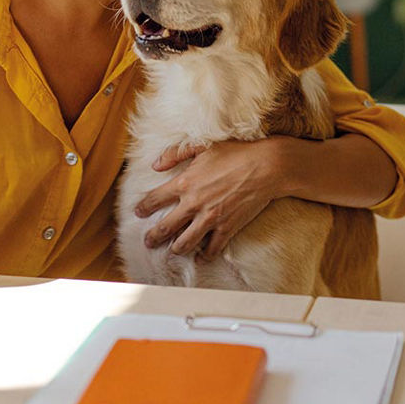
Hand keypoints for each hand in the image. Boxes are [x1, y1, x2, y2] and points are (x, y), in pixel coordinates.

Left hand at [133, 138, 285, 258]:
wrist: (266, 167)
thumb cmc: (235, 153)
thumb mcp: (202, 146)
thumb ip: (175, 154)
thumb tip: (155, 165)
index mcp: (185, 183)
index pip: (155, 199)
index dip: (143, 207)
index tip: (138, 212)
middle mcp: (193, 204)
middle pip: (165, 227)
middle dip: (153, 237)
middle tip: (148, 242)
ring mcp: (210, 218)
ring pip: (184, 242)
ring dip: (175, 249)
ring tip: (172, 251)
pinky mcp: (227, 228)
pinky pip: (211, 249)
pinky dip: (204, 255)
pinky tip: (200, 257)